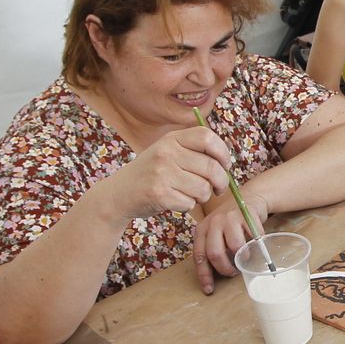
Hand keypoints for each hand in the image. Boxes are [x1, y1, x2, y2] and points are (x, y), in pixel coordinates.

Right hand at [107, 125, 231, 219]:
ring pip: (203, 188)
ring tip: (191, 195)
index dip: (223, 153)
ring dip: (203, 196)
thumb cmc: (151, 175)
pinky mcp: (158, 193)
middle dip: (221, 182)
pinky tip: (176, 201)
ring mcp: (161, 173)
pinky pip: (189, 203)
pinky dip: (187, 206)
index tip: (225, 165)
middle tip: (218, 189)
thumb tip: (226, 161)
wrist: (118, 194)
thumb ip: (192, 152)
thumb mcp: (168, 153)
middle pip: (211, 167)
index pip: (207, 137)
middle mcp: (166, 152)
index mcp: (171, 139)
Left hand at [191, 182, 271, 294]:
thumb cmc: (231, 223)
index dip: (204, 275)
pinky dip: (257, 244)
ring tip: (245, 257)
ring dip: (243, 257)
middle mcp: (212, 222)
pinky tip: (256, 244)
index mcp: (201, 230)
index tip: (209, 290)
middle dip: (225, 268)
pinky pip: (253, 237)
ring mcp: (229, 217)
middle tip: (234, 271)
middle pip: (215, 253)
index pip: (199, 256)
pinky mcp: (246, 214)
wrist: (249, 198)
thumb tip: (217, 277)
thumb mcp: (217, 234)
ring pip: (235, 246)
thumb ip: (214, 249)